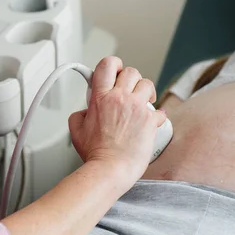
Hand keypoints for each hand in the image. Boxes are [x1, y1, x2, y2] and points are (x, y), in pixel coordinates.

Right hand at [68, 56, 166, 184]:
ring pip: (148, 85)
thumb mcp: (76, 130)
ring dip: (145, 92)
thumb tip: (86, 110)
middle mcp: (120, 99)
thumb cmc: (95, 154)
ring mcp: (136, 108)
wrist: (111, 169)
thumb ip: (79, 113)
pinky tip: (151, 121)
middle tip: (128, 90)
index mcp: (101, 98)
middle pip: (131, 72)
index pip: (107, 64)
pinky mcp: (150, 121)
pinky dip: (156, 115)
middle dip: (130, 79)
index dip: (113, 64)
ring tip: (142, 102)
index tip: (115, 71)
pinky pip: (159, 110)